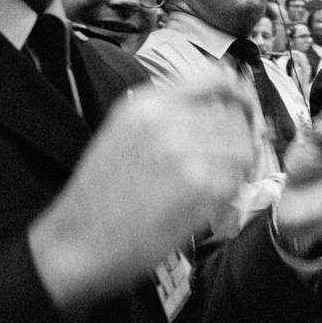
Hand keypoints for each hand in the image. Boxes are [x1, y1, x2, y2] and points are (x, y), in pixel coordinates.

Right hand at [29, 73, 257, 313]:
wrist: (74, 243)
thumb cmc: (99, 195)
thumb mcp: (124, 133)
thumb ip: (168, 114)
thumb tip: (223, 102)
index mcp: (147, 104)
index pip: (216, 79)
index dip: (241, 94)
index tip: (247, 109)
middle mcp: (167, 120)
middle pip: (235, 118)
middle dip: (241, 140)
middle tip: (235, 163)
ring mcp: (185, 151)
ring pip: (242, 148)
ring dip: (239, 168)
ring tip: (222, 185)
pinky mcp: (200, 186)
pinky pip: (236, 180)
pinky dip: (231, 193)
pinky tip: (212, 204)